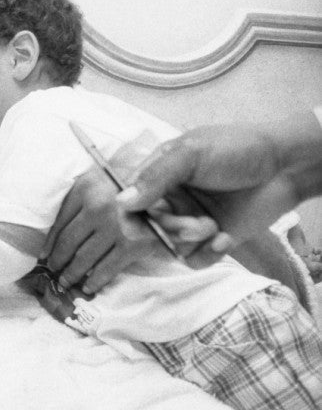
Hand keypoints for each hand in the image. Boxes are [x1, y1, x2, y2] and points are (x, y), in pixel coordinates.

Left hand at [40, 167, 158, 292]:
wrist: (169, 186)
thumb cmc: (129, 184)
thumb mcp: (99, 181)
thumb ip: (79, 200)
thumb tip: (54, 236)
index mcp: (85, 189)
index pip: (59, 222)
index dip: (49, 243)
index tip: (44, 255)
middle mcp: (98, 207)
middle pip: (69, 243)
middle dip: (58, 262)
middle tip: (52, 273)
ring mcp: (115, 227)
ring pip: (84, 258)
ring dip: (72, 274)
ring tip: (65, 282)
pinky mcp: (132, 244)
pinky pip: (108, 268)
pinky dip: (95, 281)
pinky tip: (88, 287)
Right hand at [116, 122, 308, 264]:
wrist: (286, 166)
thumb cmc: (238, 149)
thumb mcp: (191, 153)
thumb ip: (155, 176)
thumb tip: (123, 202)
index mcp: (159, 176)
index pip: (128, 203)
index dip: (130, 217)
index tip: (142, 223)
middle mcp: (171, 200)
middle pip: (149, 229)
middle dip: (169, 229)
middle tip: (193, 224)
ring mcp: (191, 221)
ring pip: (171, 246)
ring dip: (190, 240)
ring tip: (213, 227)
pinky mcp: (212, 240)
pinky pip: (195, 260)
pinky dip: (207, 254)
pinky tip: (224, 238)